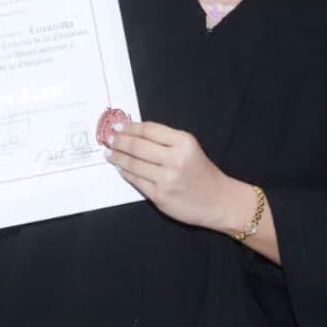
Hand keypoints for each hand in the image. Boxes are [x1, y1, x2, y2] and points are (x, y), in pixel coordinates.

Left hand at [105, 121, 234, 230]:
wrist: (218, 200)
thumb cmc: (201, 172)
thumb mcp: (189, 148)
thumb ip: (165, 140)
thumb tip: (133, 133)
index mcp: (184, 142)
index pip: (149, 130)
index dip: (130, 127)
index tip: (117, 126)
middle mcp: (176, 159)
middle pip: (138, 146)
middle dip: (119, 141)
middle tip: (108, 138)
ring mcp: (167, 179)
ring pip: (133, 164)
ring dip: (117, 157)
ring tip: (109, 153)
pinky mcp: (160, 196)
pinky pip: (136, 181)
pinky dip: (125, 173)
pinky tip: (120, 168)